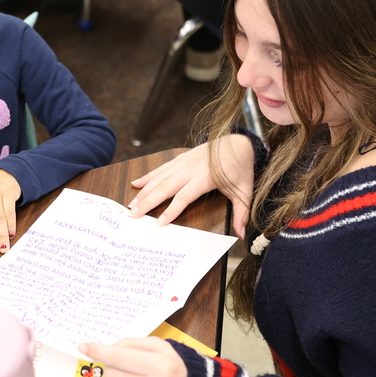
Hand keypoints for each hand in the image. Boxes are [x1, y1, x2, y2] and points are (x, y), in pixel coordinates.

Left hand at [79, 338, 187, 376]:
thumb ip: (132, 343)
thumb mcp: (160, 347)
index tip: (84, 347)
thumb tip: (105, 349)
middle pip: (111, 376)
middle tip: (126, 370)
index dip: (99, 351)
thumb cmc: (173, 370)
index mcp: (162, 366)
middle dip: (114, 370)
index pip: (118, 357)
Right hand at [128, 135, 254, 236]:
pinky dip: (147, 176)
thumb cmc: (240, 168)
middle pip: (165, 187)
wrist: (239, 143)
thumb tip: (241, 234)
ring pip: (159, 177)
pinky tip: (135, 183)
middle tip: (132, 214)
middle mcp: (190, 169)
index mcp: (205, 177)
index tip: (158, 222)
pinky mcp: (180, 158)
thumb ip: (241, 213)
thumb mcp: (244, 191)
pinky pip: (161, 168)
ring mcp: (183, 162)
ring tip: (131, 204)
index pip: (183, 196)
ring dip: (144, 191)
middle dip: (147, 202)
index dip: (170, 210)